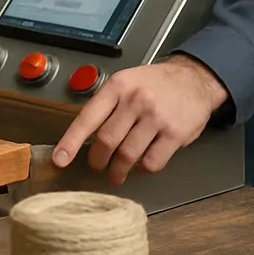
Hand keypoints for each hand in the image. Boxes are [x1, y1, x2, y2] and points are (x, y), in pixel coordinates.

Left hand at [53, 55, 229, 185]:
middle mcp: (135, 100)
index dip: (71, 142)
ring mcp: (156, 118)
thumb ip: (107, 104)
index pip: (87, 117)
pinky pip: (151, 162)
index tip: (59, 159)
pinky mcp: (175, 134)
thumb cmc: (154, 83)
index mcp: (117, 86)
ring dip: (118, 171)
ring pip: (127, 155)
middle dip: (97, 160)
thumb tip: (84, 133)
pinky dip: (142, 170)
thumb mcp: (126, 81)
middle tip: (96, 166)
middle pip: (106, 140)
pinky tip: (139, 167)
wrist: (193, 79)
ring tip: (116, 175)